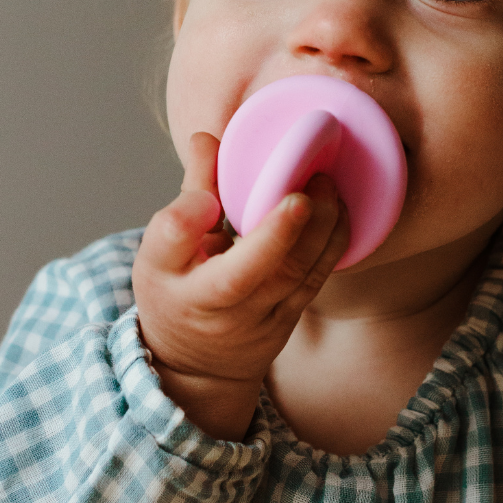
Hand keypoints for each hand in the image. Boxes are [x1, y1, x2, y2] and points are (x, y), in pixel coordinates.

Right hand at [132, 132, 348, 440]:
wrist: (198, 364)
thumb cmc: (177, 292)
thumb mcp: (162, 248)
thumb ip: (191, 190)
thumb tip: (206, 138)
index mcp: (171, 279)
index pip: (172, 250)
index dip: (186, 220)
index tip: (205, 196)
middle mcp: (211, 306)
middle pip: (242, 275)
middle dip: (277, 232)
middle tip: (302, 187)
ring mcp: (254, 319)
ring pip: (291, 278)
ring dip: (318, 229)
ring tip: (327, 185)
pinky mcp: (288, 319)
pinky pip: (314, 281)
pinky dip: (332, 244)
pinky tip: (339, 210)